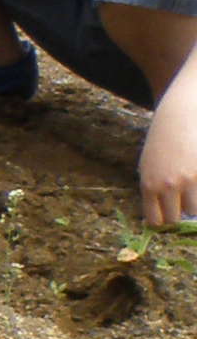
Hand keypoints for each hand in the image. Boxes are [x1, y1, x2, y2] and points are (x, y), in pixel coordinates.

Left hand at [145, 87, 196, 225]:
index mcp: (149, 185)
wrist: (178, 117)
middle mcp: (169, 185)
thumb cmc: (161, 143)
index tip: (165, 217)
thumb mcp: (147, 166)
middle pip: (175, 218)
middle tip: (179, 204)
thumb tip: (157, 217)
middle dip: (177, 214)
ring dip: (192, 204)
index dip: (161, 221)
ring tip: (189, 191)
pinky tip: (194, 179)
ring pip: (194, 210)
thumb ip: (151, 191)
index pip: (155, 219)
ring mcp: (190, 179)